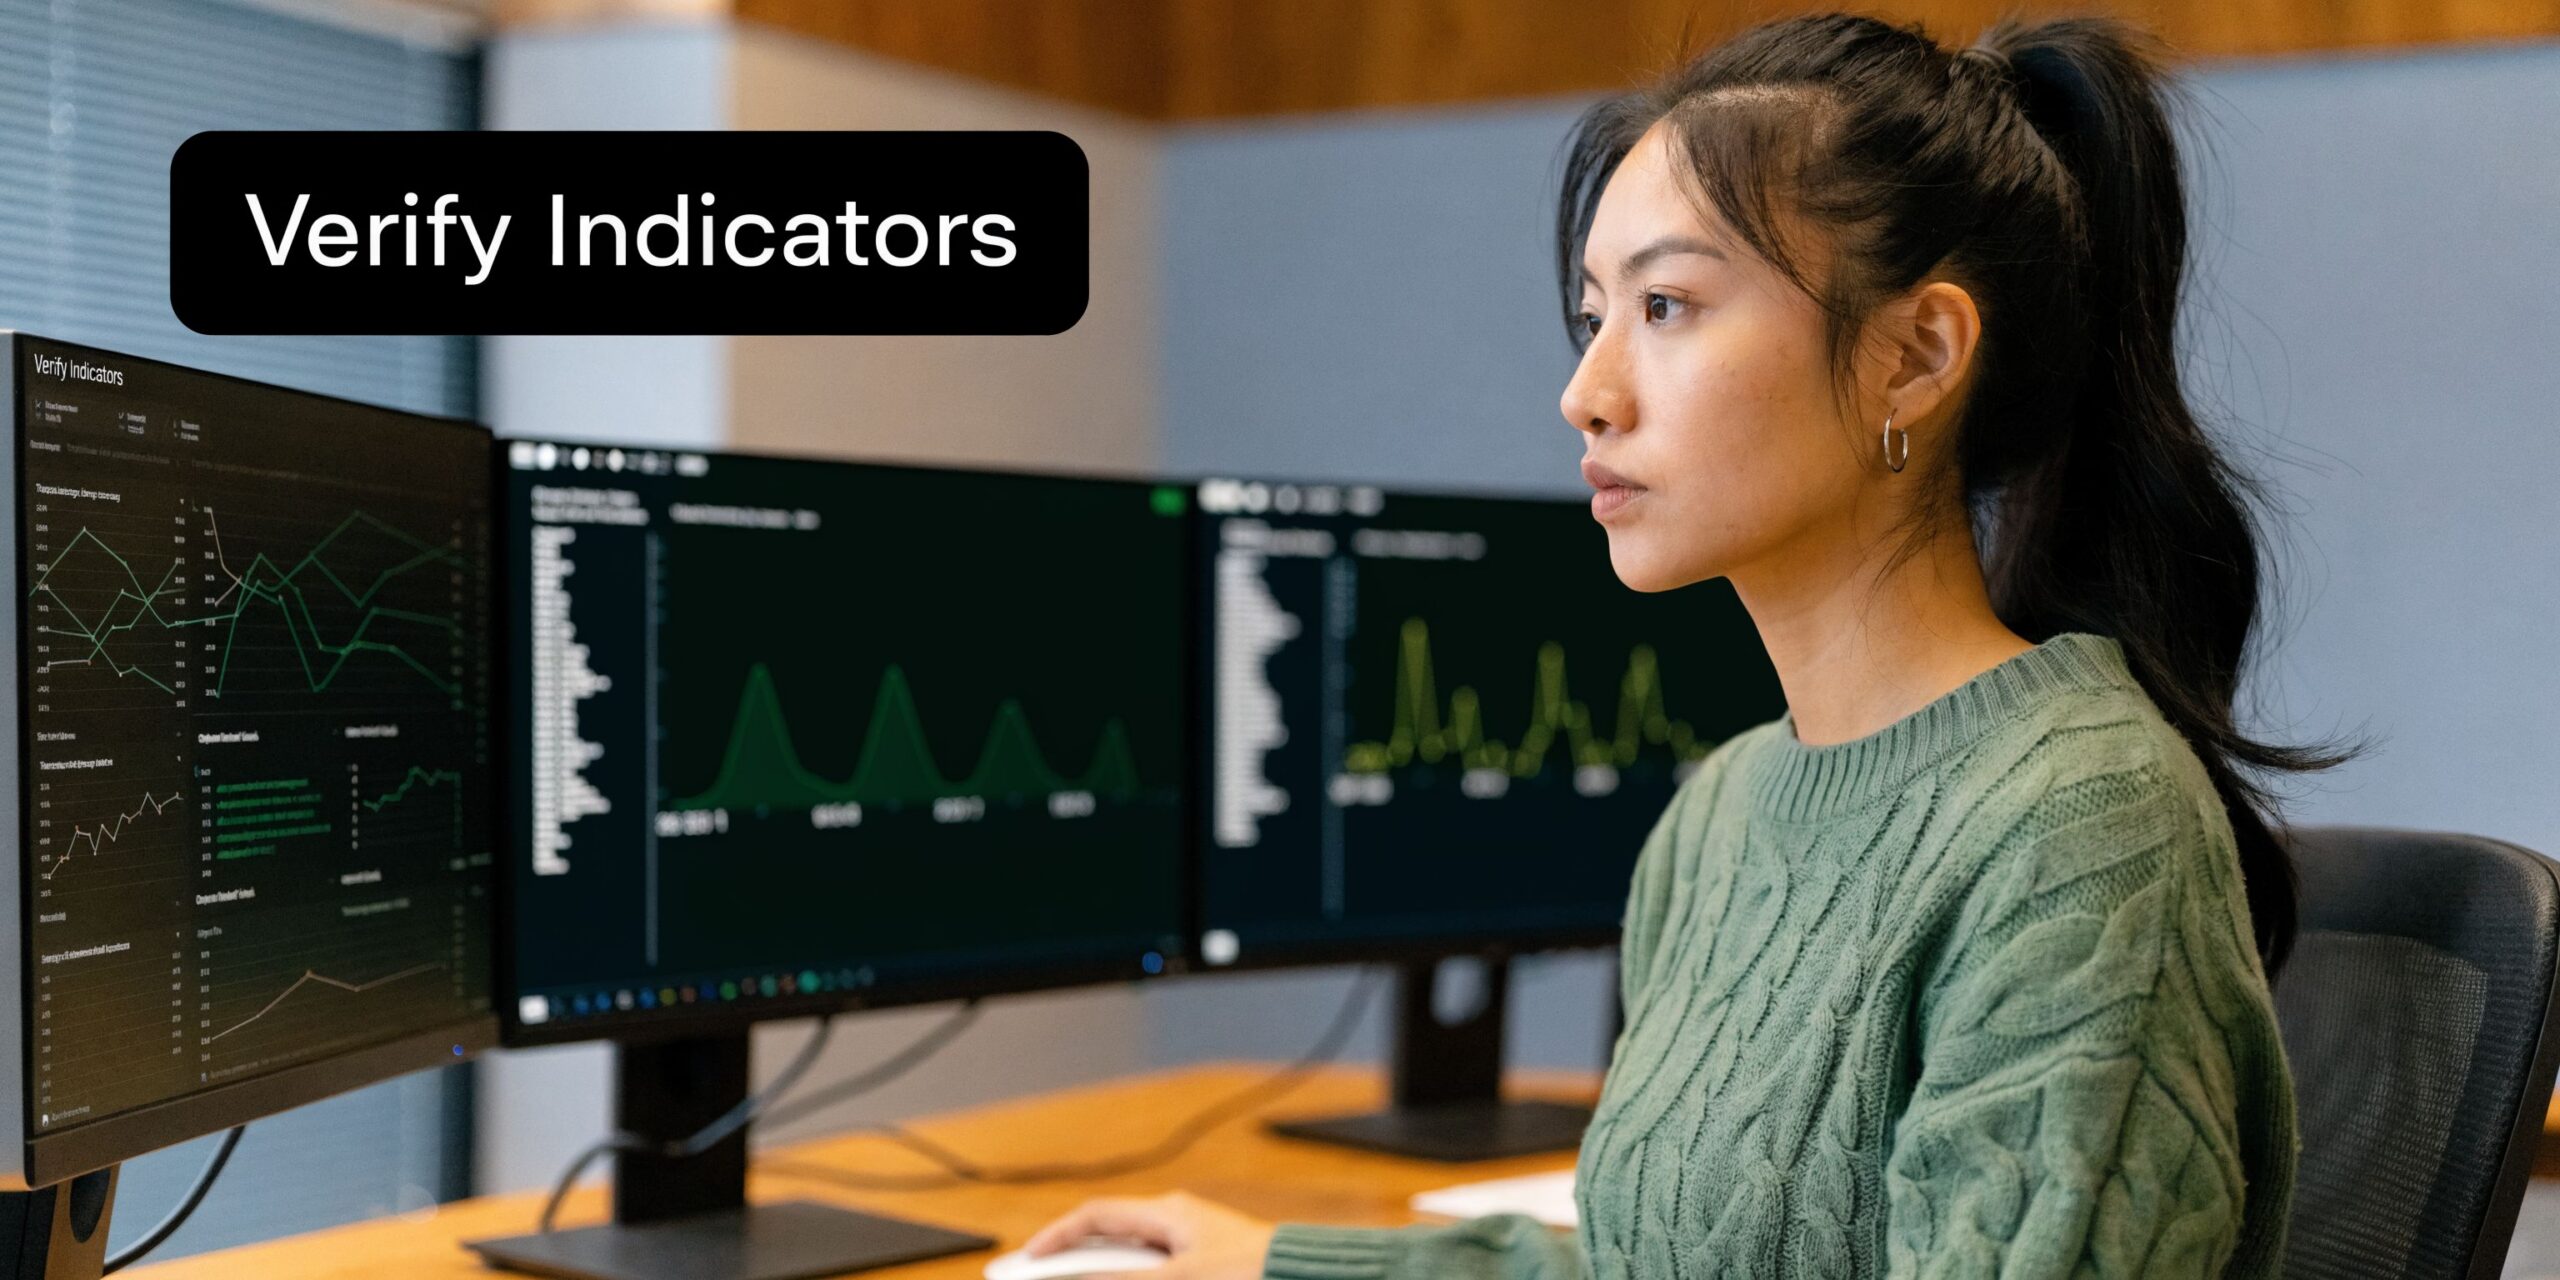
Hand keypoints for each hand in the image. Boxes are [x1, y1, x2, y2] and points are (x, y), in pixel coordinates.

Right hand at [1022, 1191, 1277, 1279]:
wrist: (1304, 1275)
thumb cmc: (1250, 1270)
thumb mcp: (1177, 1278)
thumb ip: (1121, 1278)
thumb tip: (1075, 1275)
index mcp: (1168, 1212)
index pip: (1096, 1216)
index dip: (1056, 1236)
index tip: (1028, 1261)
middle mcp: (1177, 1223)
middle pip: (1110, 1239)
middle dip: (1075, 1260)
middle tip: (1042, 1277)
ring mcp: (1192, 1245)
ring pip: (1133, 1260)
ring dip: (1104, 1273)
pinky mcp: (1206, 1266)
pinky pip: (1158, 1271)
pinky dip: (1133, 1277)